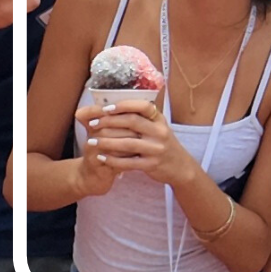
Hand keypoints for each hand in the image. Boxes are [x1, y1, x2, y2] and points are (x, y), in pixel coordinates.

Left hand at [74, 94, 195, 186]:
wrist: (179, 166)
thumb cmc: (163, 144)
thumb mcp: (158, 128)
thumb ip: (141, 120)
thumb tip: (115, 110)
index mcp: (159, 120)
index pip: (143, 106)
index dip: (124, 105)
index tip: (106, 108)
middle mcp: (160, 131)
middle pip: (132, 122)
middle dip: (109, 122)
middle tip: (92, 123)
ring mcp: (157, 149)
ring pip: (128, 143)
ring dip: (106, 141)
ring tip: (91, 141)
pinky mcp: (152, 164)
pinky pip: (128, 162)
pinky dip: (112, 160)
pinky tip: (100, 157)